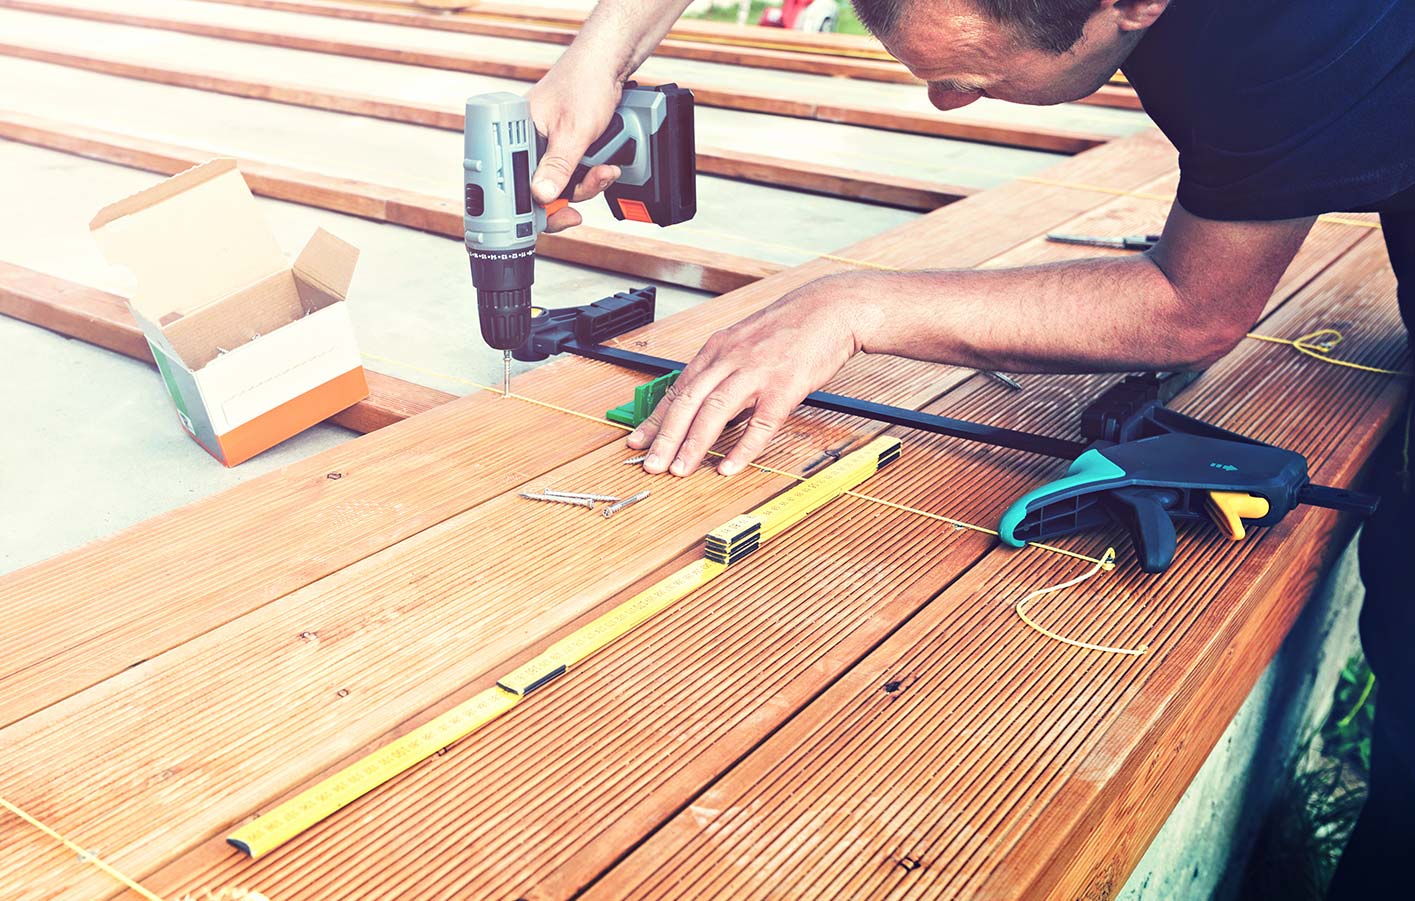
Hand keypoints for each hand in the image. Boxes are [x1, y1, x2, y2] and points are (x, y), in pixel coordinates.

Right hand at [527, 66, 623, 232]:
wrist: (608, 66)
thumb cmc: (584, 83)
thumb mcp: (572, 131)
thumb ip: (557, 166)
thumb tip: (540, 195)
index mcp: (516, 134)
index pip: (512, 182)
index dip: (530, 206)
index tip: (551, 217)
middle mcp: (529, 143)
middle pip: (540, 189)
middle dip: (570, 194)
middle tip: (588, 189)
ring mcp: (548, 147)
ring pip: (562, 185)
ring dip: (587, 184)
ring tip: (604, 170)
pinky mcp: (565, 149)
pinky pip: (574, 175)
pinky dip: (592, 175)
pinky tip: (605, 166)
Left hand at [628, 275, 865, 476]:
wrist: (830, 309)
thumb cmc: (790, 328)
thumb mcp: (745, 342)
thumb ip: (724, 371)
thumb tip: (708, 406)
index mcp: (718, 349)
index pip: (678, 388)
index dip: (655, 418)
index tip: (638, 441)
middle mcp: (731, 359)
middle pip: (689, 401)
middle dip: (666, 437)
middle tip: (651, 464)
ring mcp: (757, 373)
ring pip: (715, 411)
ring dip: (694, 444)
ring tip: (680, 469)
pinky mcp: (784, 387)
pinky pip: (760, 423)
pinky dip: (742, 447)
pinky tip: (729, 466)